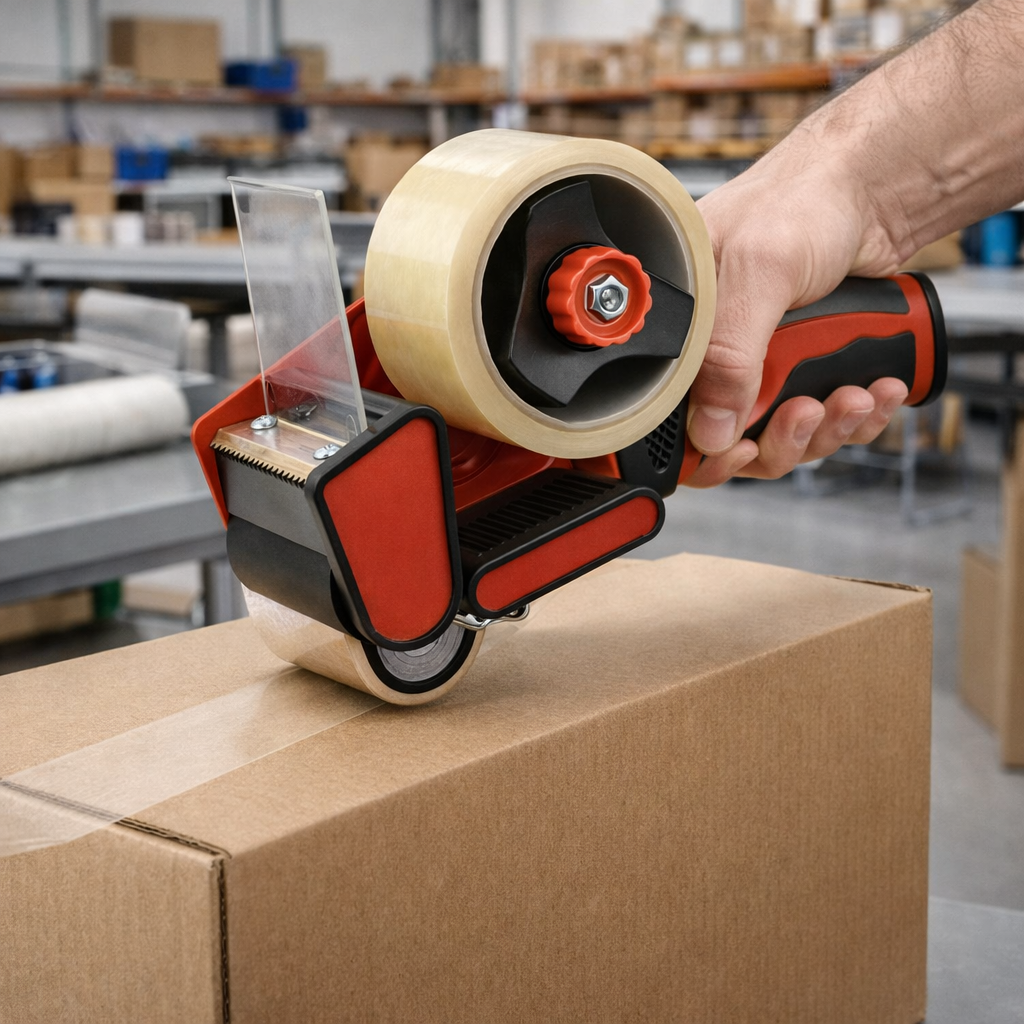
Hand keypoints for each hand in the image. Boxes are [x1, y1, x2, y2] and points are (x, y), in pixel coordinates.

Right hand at [682, 140, 907, 487]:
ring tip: (855, 395)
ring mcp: (764, 365)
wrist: (873, 188)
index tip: (743, 450)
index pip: (673, 421)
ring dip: (828, 428)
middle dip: (784, 438)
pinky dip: (859, 415)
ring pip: (786, 439)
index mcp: (681, 333)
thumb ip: (728, 356)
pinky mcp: (808, 369)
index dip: (706, 451)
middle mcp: (716, 355)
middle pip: (734, 443)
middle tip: (807, 410)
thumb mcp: (758, 273)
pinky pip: (827, 422)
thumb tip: (710, 430)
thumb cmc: (802, 202)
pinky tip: (877, 387)